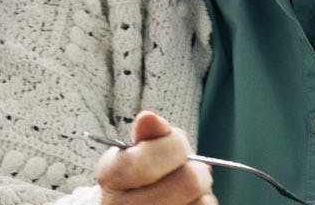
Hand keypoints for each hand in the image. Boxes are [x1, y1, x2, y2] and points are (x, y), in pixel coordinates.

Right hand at [96, 111, 215, 204]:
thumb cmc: (133, 180)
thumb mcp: (132, 153)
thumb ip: (145, 136)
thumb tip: (149, 118)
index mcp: (111, 178)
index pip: (154, 158)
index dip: (175, 144)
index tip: (176, 144)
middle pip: (189, 180)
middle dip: (196, 167)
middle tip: (189, 167)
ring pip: (203, 201)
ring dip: (202, 191)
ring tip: (184, 189)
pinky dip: (202, 204)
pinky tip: (186, 202)